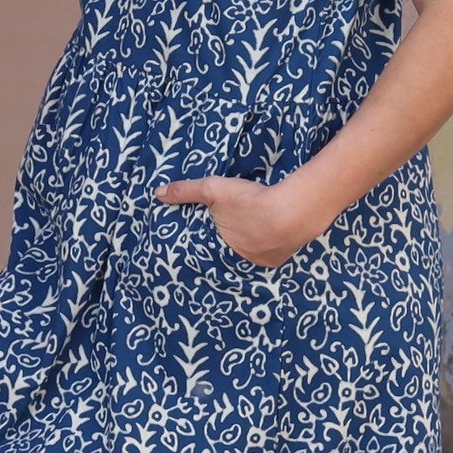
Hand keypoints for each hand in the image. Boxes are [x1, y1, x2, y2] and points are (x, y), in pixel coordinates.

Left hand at [155, 174, 322, 268]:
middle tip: (232, 231)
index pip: (210, 250)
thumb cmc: (251, 202)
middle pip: (233, 253)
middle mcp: (244, 262)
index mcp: (224, 250)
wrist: (295, 210)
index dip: (208, 243)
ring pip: (254, 254)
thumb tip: (157, 194)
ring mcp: (266, 262)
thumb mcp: (214, 191)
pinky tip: (271, 233)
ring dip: (252, 244)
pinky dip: (270, 243)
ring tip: (250, 232)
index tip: (207, 236)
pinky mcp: (285, 257)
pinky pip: (272, 253)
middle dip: (230, 244)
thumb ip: (186, 191)